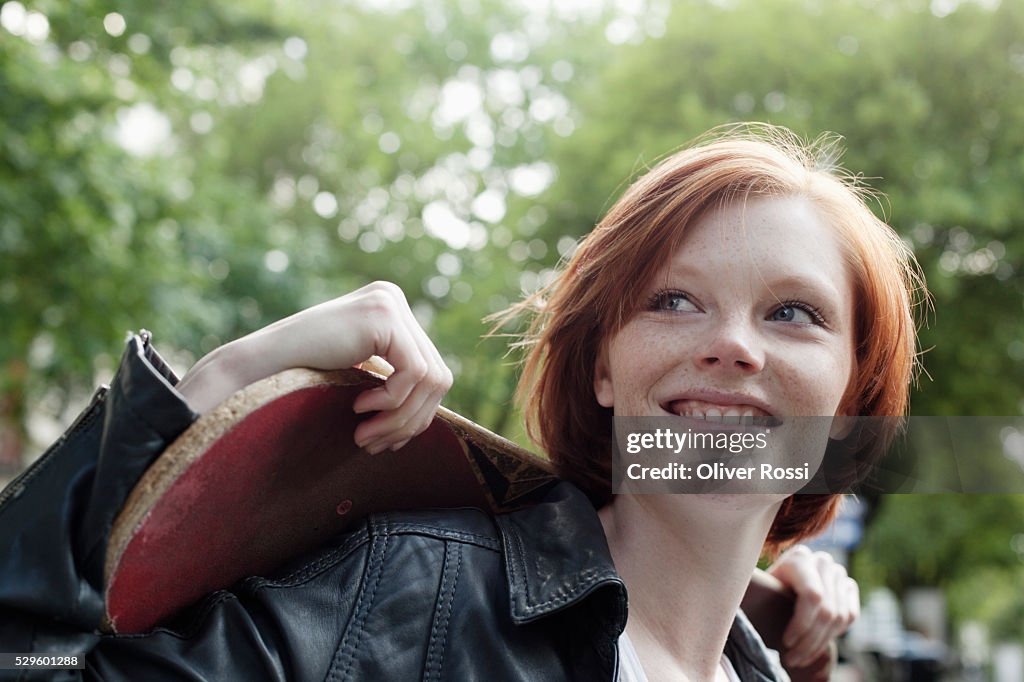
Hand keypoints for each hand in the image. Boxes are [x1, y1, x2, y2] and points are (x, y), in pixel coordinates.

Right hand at [177, 281, 452, 453]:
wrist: (259, 364)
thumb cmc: (301, 377)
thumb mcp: (359, 373)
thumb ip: (395, 380)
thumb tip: (435, 412)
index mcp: (392, 312)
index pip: (432, 371)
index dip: (417, 415)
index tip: (387, 441)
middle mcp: (394, 299)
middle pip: (438, 375)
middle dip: (411, 420)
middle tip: (376, 445)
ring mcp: (390, 303)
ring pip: (431, 378)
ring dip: (400, 417)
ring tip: (365, 434)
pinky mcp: (383, 315)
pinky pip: (414, 372)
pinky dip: (392, 401)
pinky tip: (360, 407)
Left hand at [766, 544, 858, 670]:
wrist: (780, 578)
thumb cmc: (765, 586)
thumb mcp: (760, 587)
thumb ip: (759, 594)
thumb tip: (742, 612)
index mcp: (799, 558)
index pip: (813, 596)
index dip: (802, 624)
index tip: (785, 643)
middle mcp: (822, 562)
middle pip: (827, 611)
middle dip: (809, 642)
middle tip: (791, 659)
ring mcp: (838, 573)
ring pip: (839, 618)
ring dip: (820, 644)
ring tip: (800, 658)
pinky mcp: (848, 586)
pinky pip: (850, 616)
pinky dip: (834, 635)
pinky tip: (815, 646)